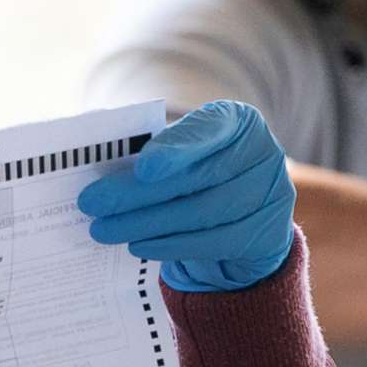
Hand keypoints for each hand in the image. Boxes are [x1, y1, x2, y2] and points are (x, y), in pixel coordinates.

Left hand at [77, 101, 296, 292]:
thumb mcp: (183, 154)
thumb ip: (154, 153)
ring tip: (104, 230)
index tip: (142, 168)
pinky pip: (212, 242)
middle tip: (93, 204)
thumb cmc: (202, 174)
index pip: (208, 130)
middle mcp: (264, 153)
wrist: (245, 216)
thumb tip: (102, 170)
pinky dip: (170, 245)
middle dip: (138, 193)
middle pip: (196, 178)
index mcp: (238, 120)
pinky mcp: (269, 235)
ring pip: (201, 213)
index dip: (176, 149)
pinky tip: (138, 245)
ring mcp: (273, 195)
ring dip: (146, 223)